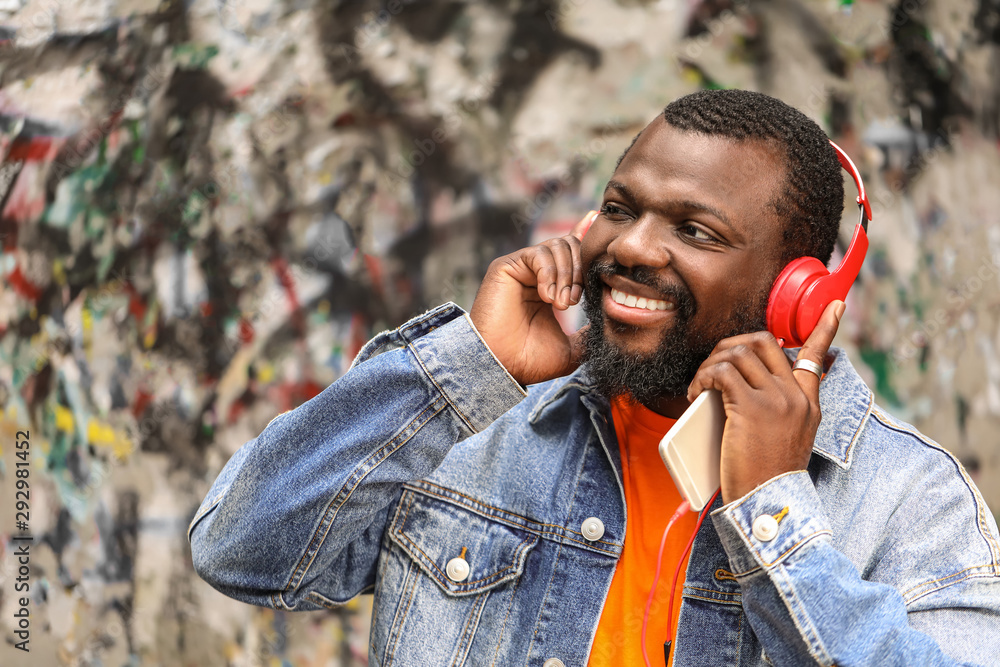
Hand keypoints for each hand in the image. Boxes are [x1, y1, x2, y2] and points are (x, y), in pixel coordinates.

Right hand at [469, 211, 597, 385]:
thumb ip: (590, 333)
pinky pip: (539, 254)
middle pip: (571, 246)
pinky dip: (549, 273)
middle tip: (576, 301)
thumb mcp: (572, 349)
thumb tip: (609, 321)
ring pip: (558, 246)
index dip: (589, 253)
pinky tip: (548, 298)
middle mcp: (536, 274)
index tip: (604, 257)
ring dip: (566, 275)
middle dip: (580, 271)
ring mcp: (522, 269)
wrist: (504, 366)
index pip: (574, 257)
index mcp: (551, 288)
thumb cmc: (531, 361)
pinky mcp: (507, 266)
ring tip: (561, 304)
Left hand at [686, 300, 845, 503]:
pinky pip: (721, 372)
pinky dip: (703, 377)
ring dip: (711, 362)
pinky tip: (696, 393)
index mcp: (808, 402)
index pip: (817, 355)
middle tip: (714, 365)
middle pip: (763, 342)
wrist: (769, 502)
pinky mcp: (751, 407)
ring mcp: (776, 399)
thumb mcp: (788, 438)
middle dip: (731, 345)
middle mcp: (796, 395)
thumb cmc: (767, 475)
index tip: (836, 305)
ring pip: (738, 352)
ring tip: (701, 386)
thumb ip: (779, 409)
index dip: (825, 328)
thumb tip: (741, 385)